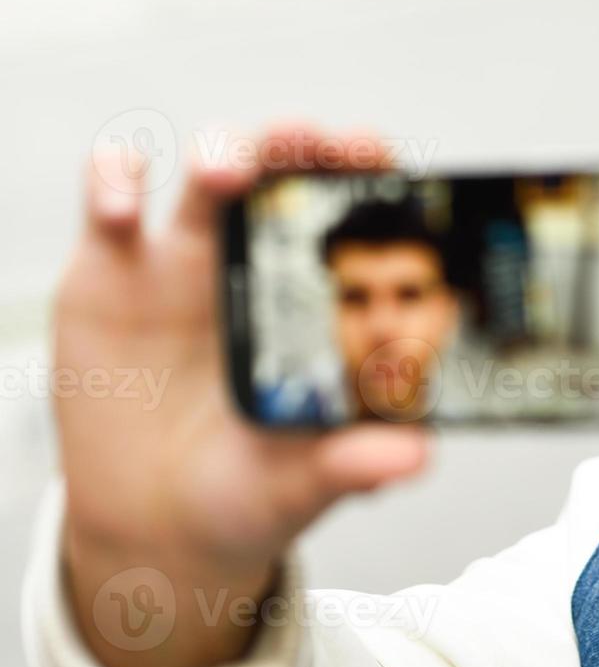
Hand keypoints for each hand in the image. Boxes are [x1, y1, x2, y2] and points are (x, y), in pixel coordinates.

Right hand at [54, 125, 430, 666]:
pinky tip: (122, 206)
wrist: (154, 526)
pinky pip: (113, 201)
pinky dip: (114, 182)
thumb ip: (355, 465)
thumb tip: (417, 457)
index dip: (372, 178)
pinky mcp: (114, 269)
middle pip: (288, 173)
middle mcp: (265, 265)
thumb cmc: (249, 494)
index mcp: (322, 302)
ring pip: (211, 171)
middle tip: (320, 140)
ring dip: (226, 150)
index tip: (385, 162)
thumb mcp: (302, 485)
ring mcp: (190, 259)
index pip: (355, 217)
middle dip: (305, 144)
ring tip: (230, 170)